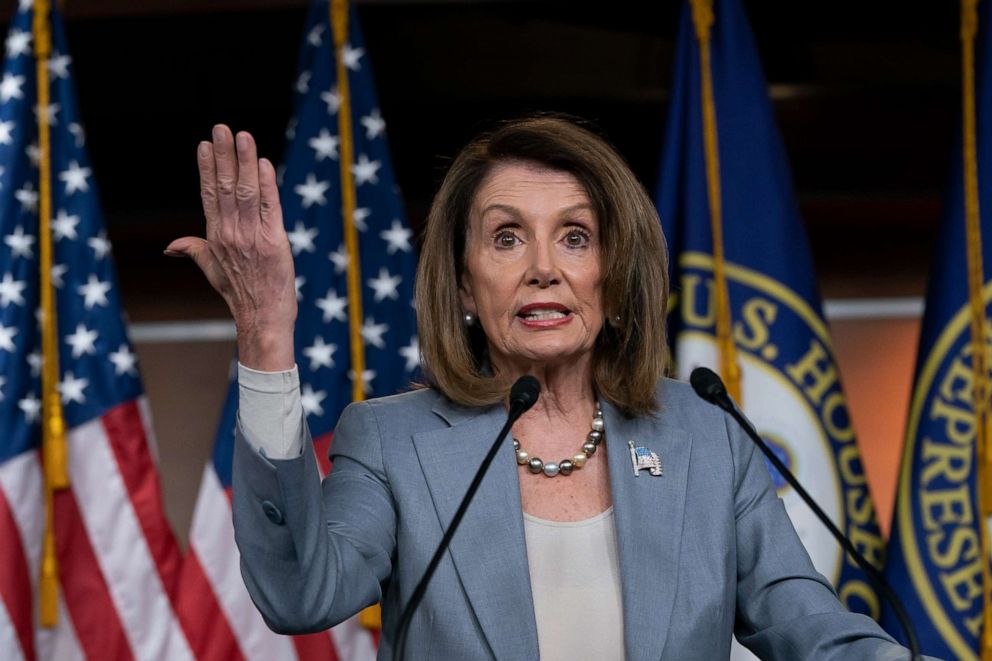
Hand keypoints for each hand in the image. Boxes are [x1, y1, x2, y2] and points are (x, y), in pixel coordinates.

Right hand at [166, 125, 296, 370]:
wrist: (262, 319)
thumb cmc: (240, 294)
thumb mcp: (212, 270)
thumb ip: (193, 251)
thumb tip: (170, 246)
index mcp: (215, 236)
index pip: (209, 195)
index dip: (207, 168)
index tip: (205, 144)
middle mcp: (231, 233)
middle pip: (226, 187)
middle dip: (223, 155)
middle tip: (221, 127)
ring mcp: (252, 237)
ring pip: (247, 192)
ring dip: (245, 162)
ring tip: (242, 136)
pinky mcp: (274, 242)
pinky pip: (271, 208)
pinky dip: (268, 185)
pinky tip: (264, 164)